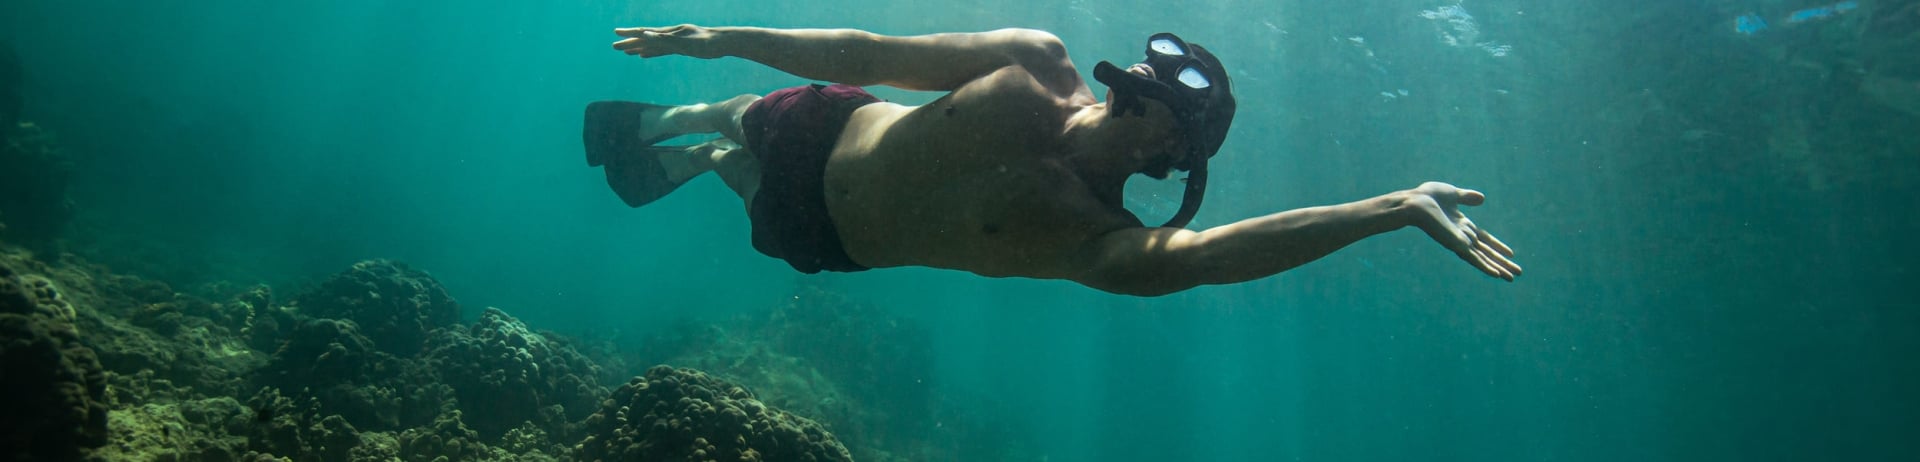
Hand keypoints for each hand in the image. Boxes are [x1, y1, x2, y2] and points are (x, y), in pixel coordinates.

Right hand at [612, 25, 719, 58]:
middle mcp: (670, 35)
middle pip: (645, 39)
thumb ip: (663, 39)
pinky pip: (662, 50)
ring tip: (627, 52)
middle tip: (614, 46)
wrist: (723, 42)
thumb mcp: (683, 43)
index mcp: (668, 33)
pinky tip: (645, 55)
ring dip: (639, 48)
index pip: (645, 33)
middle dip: (630, 43)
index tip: (615, 33)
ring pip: (652, 45)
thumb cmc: (705, 43)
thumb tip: (644, 34)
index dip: (629, 34)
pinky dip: (652, 52)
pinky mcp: (681, 48)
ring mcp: (675, 41)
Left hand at [1404, 182, 1520, 280]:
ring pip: (1483, 259)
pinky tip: (1497, 275)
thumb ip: (1467, 197)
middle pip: (1487, 252)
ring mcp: (1459, 242)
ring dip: (1498, 268)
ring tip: (1512, 278)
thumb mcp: (1453, 194)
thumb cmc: (1428, 197)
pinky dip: (1485, 267)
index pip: (1484, 239)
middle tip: (1517, 273)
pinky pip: (1474, 258)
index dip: (1497, 246)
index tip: (1511, 253)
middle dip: (1502, 262)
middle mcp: (1462, 236)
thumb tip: (1482, 198)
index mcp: (1462, 225)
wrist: (1415, 202)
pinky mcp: (1456, 245)